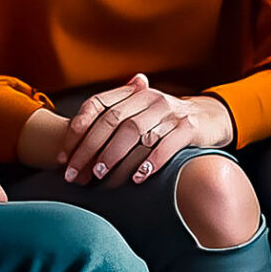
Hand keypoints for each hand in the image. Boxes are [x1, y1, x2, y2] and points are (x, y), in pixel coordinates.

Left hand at [59, 74, 234, 187]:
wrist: (207, 118)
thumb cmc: (163, 121)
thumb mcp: (138, 113)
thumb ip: (108, 120)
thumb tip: (68, 138)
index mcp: (133, 93)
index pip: (97, 105)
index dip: (77, 130)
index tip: (63, 156)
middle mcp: (150, 98)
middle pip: (113, 121)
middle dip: (90, 149)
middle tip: (75, 174)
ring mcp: (171, 111)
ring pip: (136, 132)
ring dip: (115, 155)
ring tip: (100, 175)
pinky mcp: (189, 127)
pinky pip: (167, 144)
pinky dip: (151, 161)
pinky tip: (138, 178)